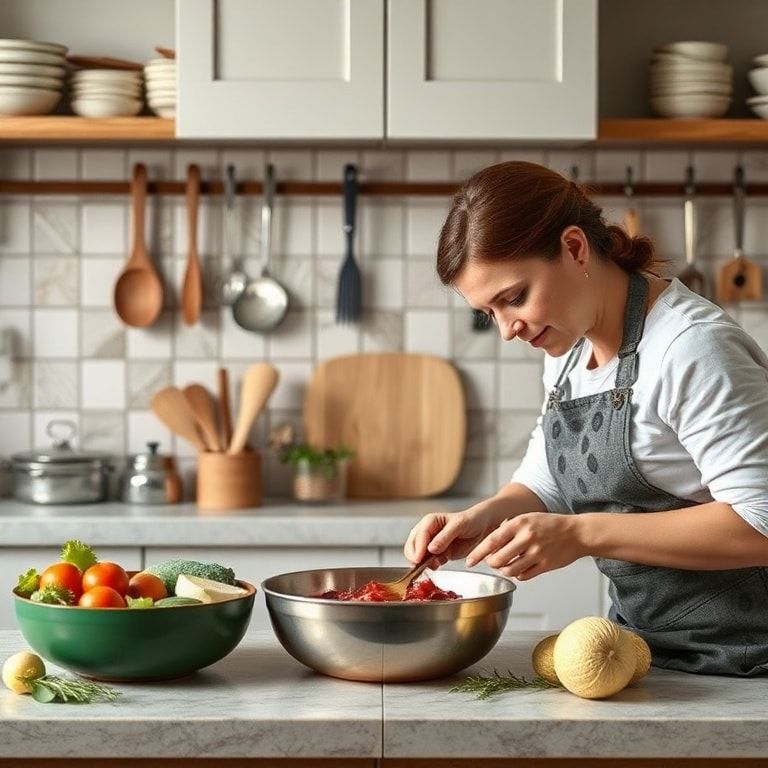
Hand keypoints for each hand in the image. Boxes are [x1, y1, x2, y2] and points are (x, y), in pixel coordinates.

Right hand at [403, 501, 502, 567]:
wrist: (480, 528)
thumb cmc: (469, 521)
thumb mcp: (459, 525)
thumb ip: (444, 537)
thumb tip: (431, 549)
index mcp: (429, 522)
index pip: (418, 535)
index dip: (417, 548)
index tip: (418, 560)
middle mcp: (426, 532)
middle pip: (412, 546)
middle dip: (415, 557)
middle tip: (422, 566)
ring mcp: (429, 544)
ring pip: (417, 556)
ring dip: (422, 563)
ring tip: (435, 564)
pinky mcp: (436, 554)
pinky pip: (427, 562)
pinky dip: (429, 566)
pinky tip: (437, 565)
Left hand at [466, 512, 583, 579]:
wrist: (577, 532)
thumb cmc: (549, 525)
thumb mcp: (527, 519)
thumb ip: (508, 530)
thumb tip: (489, 545)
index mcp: (519, 523)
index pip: (491, 541)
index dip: (477, 553)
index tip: (469, 561)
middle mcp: (526, 538)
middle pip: (497, 559)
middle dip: (491, 563)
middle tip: (492, 562)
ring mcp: (537, 553)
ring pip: (509, 570)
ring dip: (504, 570)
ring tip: (506, 565)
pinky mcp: (545, 565)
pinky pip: (523, 576)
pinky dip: (518, 575)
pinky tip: (520, 568)